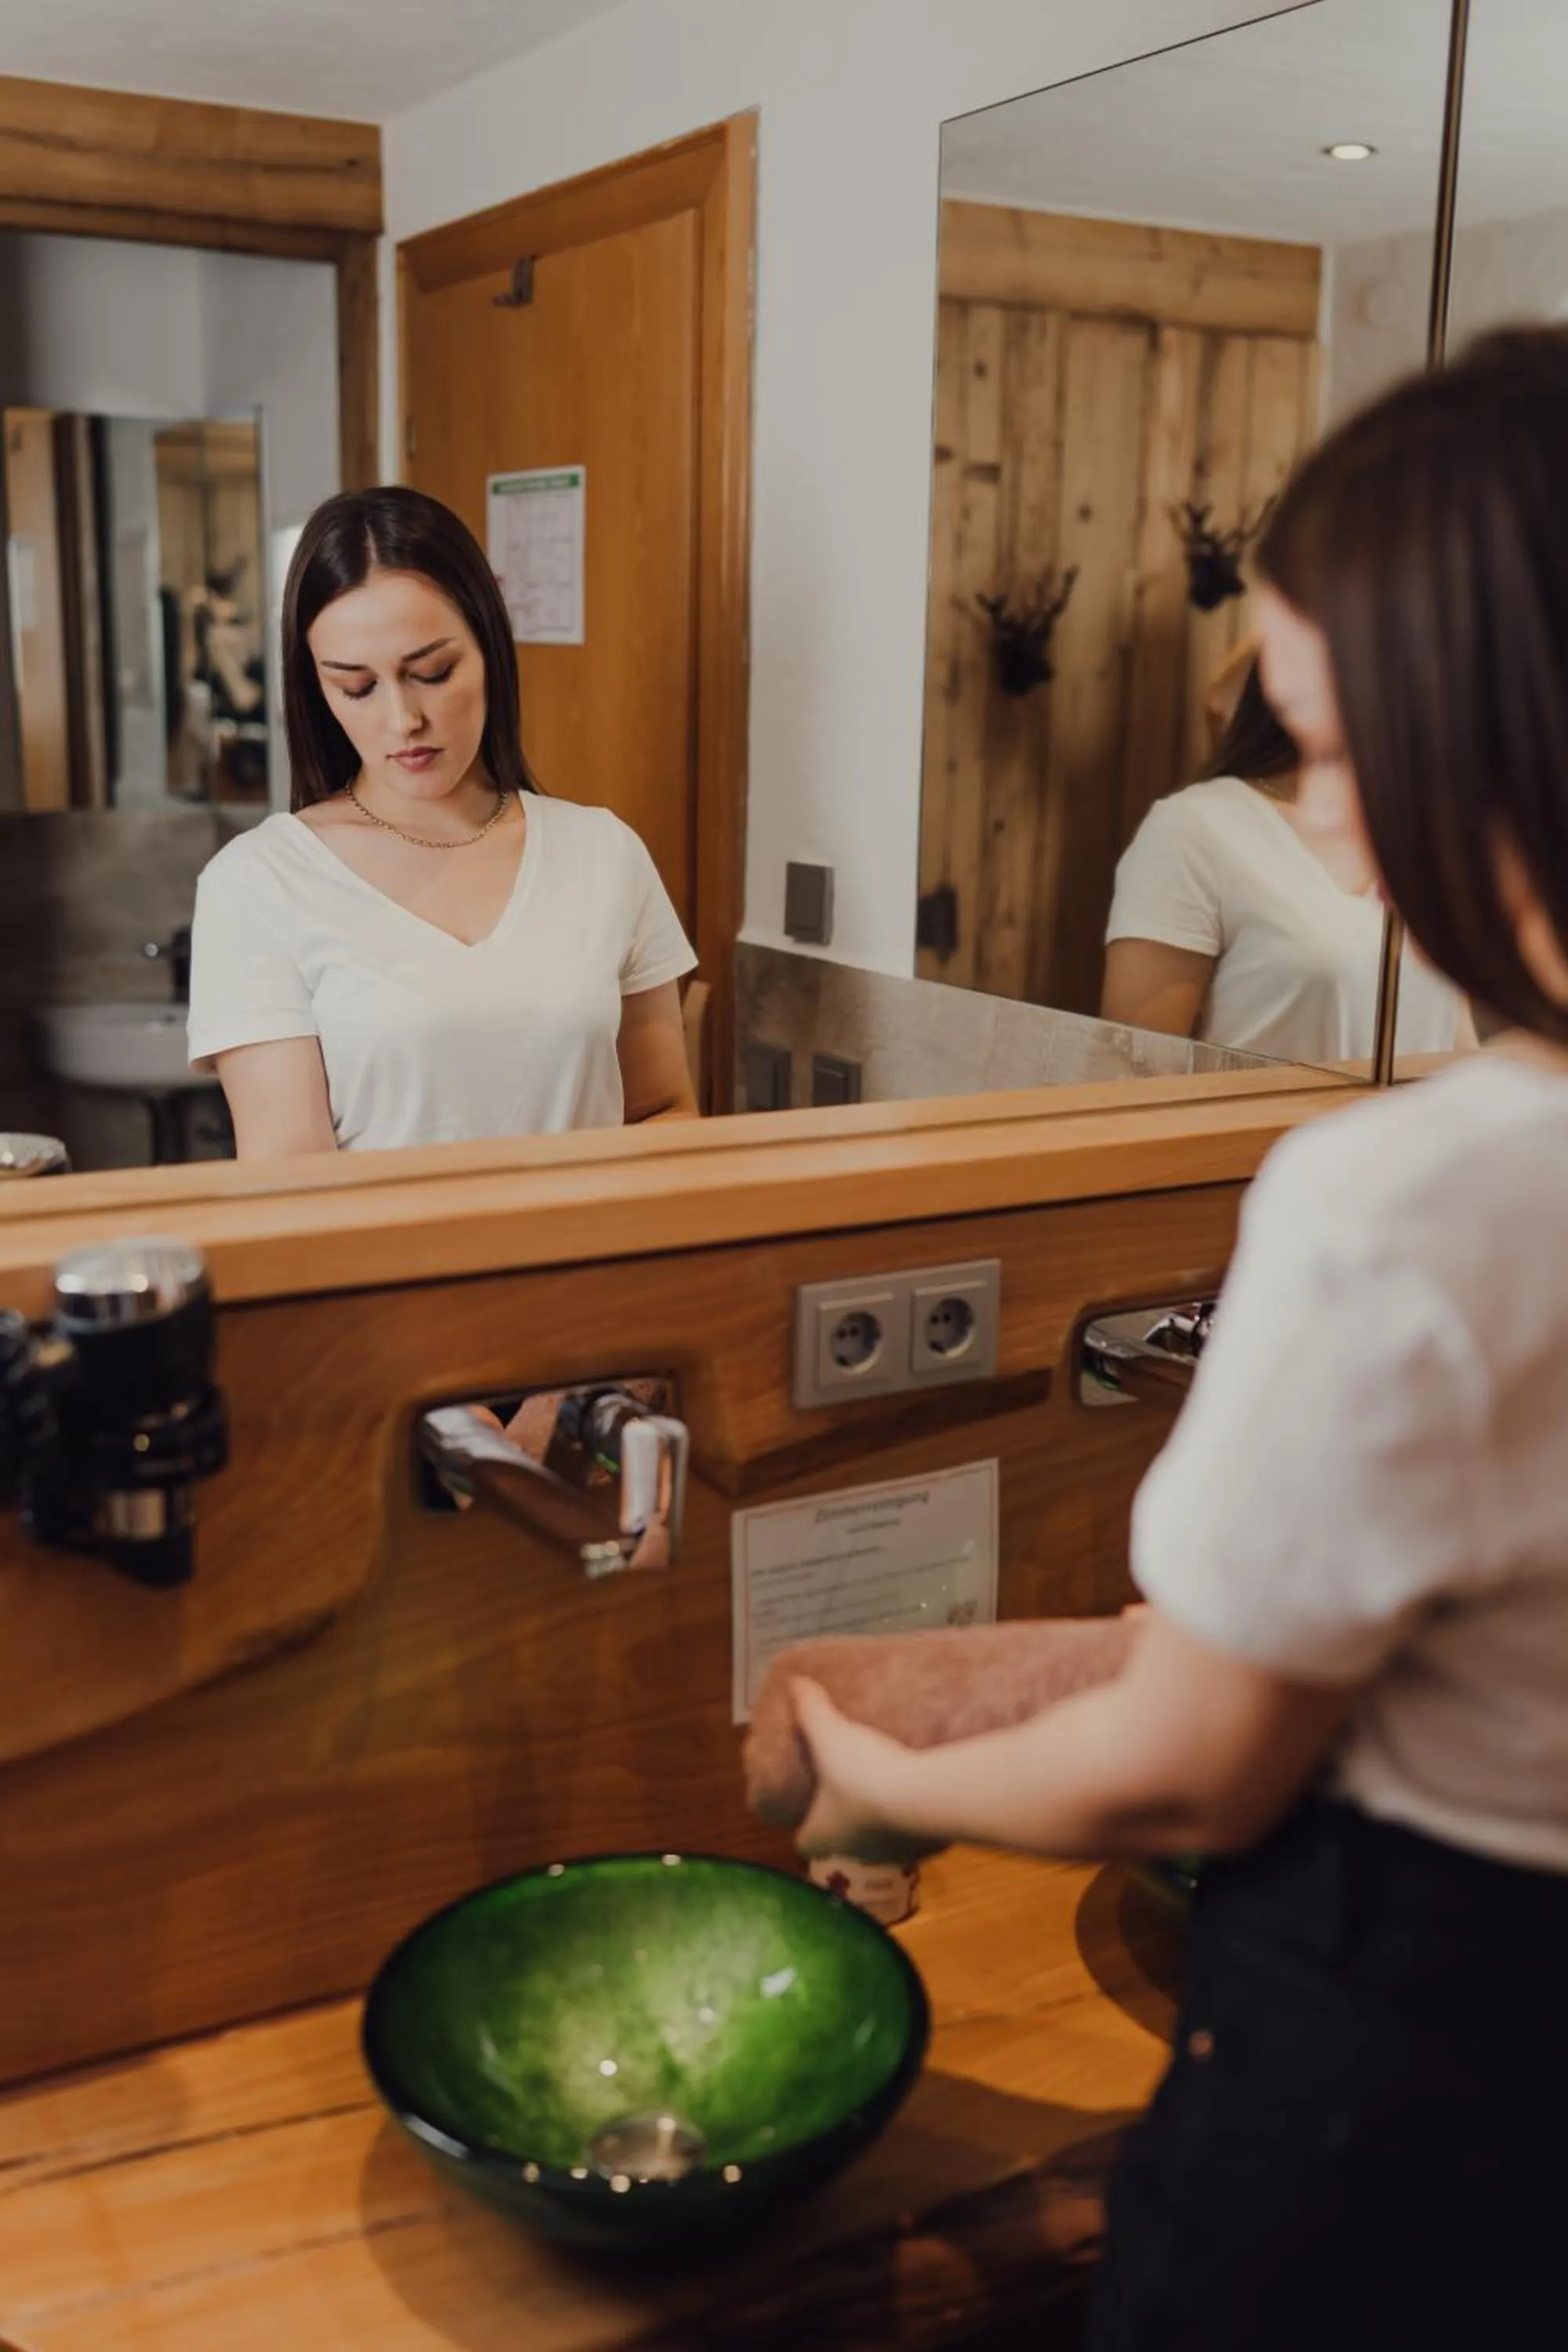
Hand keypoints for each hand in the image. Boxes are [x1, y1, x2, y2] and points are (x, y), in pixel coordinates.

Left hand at [792, 1680, 941, 1864]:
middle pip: (843, 1842)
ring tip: (887, 1786)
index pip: (804, 1841)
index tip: (808, 1805)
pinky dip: (913, 1817)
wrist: (922, 1796)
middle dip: (845, 1819)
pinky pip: (914, 1834)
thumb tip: (795, 1684)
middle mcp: (855, 1852)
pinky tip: (919, 1791)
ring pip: (880, 1839)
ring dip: (881, 1819)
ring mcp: (893, 1853)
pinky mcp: (925, 1846)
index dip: (804, 1825)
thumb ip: (811, 1710)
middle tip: (849, 1787)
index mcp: (824, 1834)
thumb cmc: (860, 1774)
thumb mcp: (830, 1734)